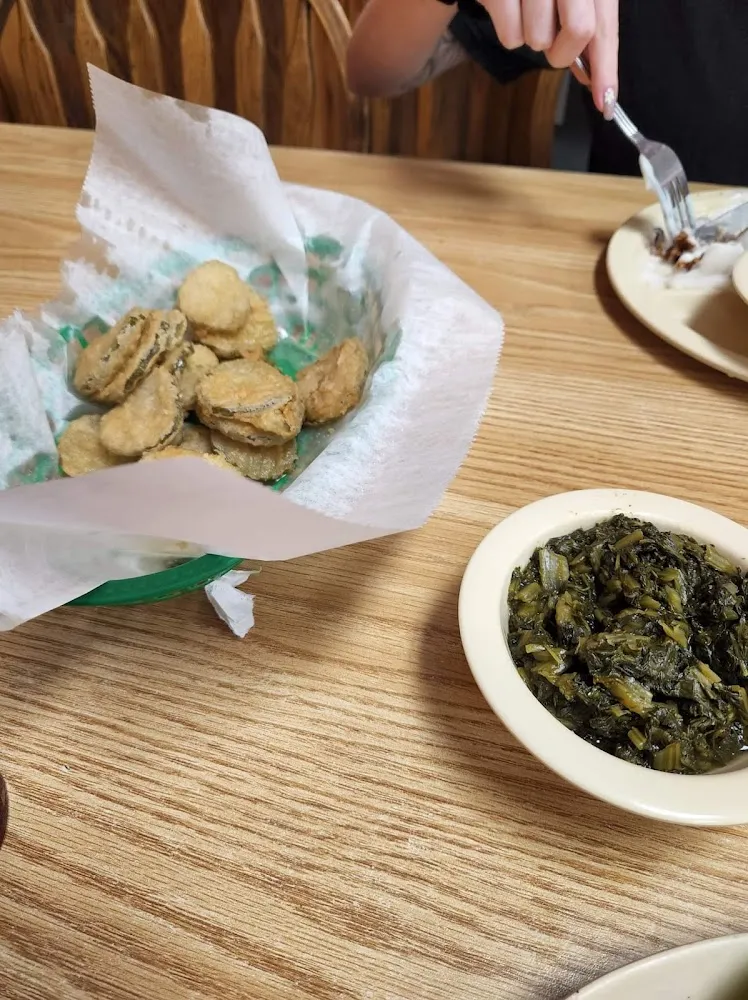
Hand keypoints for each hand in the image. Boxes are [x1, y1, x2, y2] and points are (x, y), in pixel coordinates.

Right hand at [480, 0, 618, 117]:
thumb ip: (585, 26)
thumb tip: (593, 77)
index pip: (605, 23)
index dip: (607, 66)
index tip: (606, 102)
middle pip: (580, 31)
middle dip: (565, 53)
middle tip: (554, 50)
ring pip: (540, 39)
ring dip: (532, 38)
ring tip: (525, 12)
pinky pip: (511, 37)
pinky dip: (510, 33)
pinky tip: (508, 11)